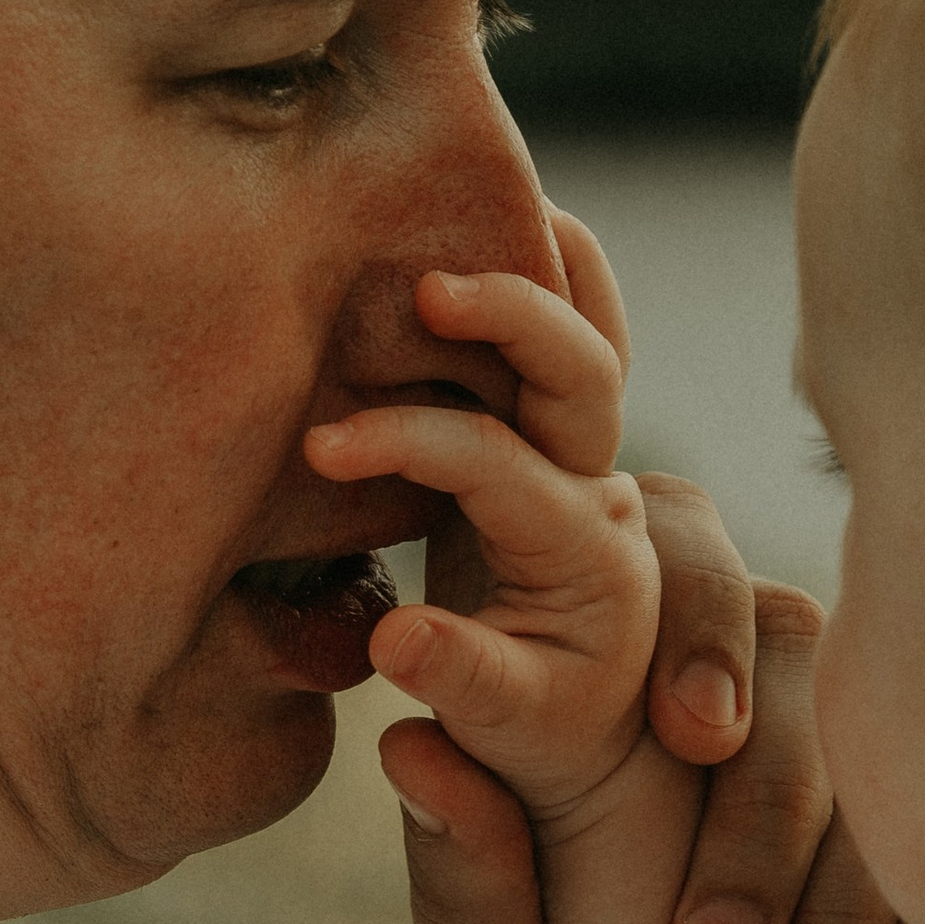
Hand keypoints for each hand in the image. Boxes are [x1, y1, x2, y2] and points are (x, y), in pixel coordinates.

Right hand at [305, 242, 656, 830]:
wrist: (578, 726)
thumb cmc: (536, 730)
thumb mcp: (504, 728)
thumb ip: (460, 682)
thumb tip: (395, 634)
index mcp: (589, 550)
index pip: (498, 463)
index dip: (410, 443)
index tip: (321, 446)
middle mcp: (602, 484)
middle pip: (587, 370)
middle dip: (514, 316)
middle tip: (426, 290)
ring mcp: (583, 451)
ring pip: (593, 329)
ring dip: (543, 266)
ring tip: (492, 193)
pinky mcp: (549, 435)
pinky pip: (560, 337)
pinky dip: (535, 277)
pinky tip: (473, 226)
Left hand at [394, 502, 908, 923]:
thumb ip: (466, 883)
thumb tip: (413, 741)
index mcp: (604, 713)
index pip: (658, 559)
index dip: (689, 609)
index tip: (688, 734)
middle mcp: (731, 722)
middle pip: (791, 632)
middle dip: (767, 784)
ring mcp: (842, 797)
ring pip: (873, 760)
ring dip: (824, 906)